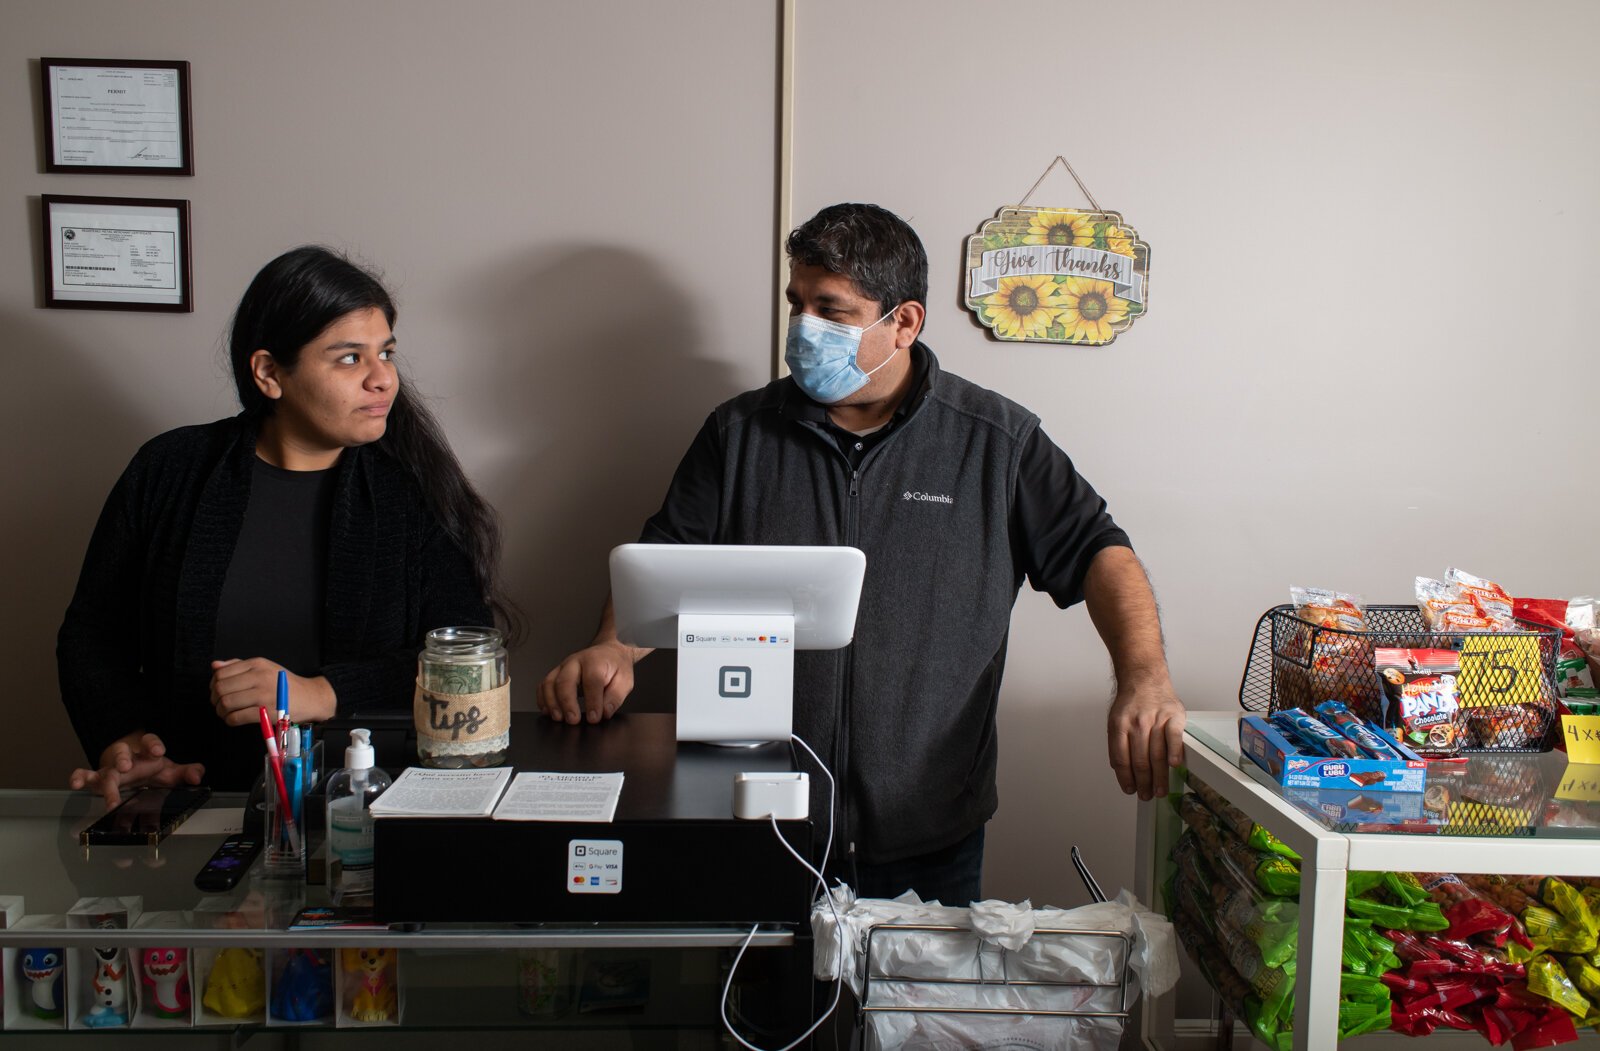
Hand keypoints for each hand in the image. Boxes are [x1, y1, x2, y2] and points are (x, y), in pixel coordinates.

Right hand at [68, 731, 204, 809]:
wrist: (131, 768)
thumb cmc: (149, 769)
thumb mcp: (169, 771)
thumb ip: (186, 772)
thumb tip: (197, 777)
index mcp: (146, 752)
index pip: (149, 742)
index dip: (153, 745)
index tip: (158, 751)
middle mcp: (127, 758)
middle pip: (123, 755)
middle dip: (123, 759)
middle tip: (126, 767)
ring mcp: (111, 769)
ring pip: (105, 770)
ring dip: (106, 779)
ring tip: (107, 791)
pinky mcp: (97, 779)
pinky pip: (85, 776)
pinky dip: (79, 778)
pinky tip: (76, 784)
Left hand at [209, 658, 336, 726]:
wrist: (311, 697)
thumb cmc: (285, 684)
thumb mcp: (265, 667)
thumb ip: (239, 666)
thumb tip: (214, 666)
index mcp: (257, 664)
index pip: (222, 673)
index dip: (213, 685)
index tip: (217, 691)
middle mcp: (259, 677)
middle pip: (221, 688)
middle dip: (215, 699)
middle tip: (219, 704)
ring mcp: (263, 695)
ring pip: (226, 703)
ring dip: (221, 711)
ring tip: (226, 713)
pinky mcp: (266, 712)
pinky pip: (236, 717)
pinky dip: (230, 720)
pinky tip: (234, 719)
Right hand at [538, 641, 638, 723]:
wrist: (608, 653)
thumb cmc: (616, 667)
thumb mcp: (625, 681)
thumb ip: (615, 697)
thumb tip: (605, 712)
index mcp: (595, 661)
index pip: (592, 681)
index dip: (592, 701)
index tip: (594, 718)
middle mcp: (575, 662)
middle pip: (565, 680)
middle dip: (567, 702)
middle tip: (572, 720)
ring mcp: (563, 667)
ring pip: (550, 682)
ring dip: (551, 702)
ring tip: (558, 718)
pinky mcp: (556, 674)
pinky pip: (543, 685)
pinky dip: (542, 699)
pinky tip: (548, 711)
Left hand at [1107, 679, 1185, 800]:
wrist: (1145, 678)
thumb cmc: (1131, 703)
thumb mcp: (1115, 720)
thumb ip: (1117, 743)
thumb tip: (1120, 770)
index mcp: (1119, 726)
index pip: (1121, 758)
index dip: (1125, 778)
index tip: (1130, 790)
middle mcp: (1137, 723)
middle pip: (1140, 760)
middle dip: (1144, 783)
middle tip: (1147, 795)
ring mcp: (1156, 719)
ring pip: (1157, 753)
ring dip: (1159, 776)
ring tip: (1160, 790)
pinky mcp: (1173, 715)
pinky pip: (1174, 736)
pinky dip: (1174, 752)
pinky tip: (1174, 766)